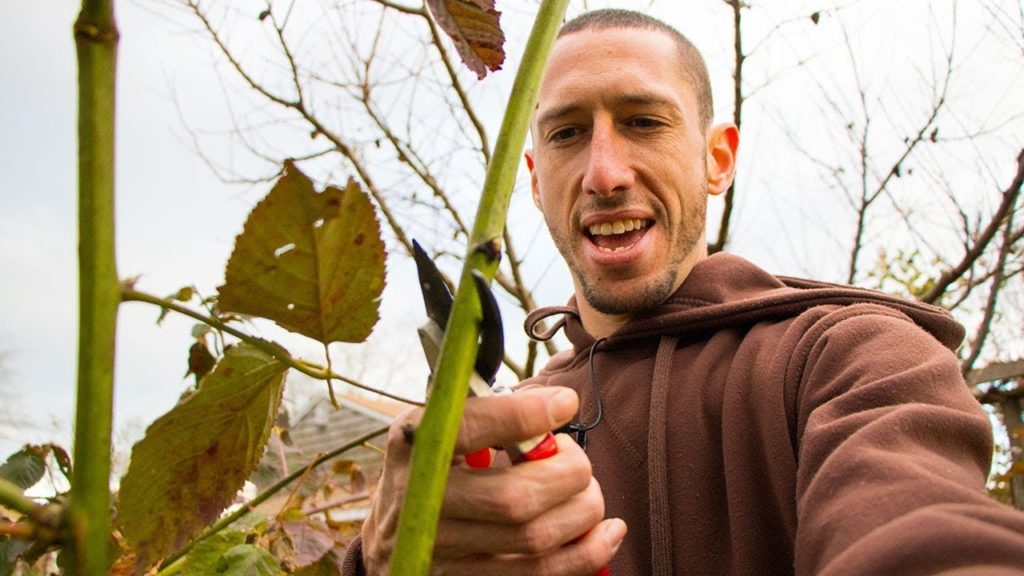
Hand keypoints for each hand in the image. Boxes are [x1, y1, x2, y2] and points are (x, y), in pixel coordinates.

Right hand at [360, 386, 625, 574]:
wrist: (391, 536)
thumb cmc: (432, 467)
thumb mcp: (437, 427)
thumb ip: (487, 412)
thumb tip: (559, 404)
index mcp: (415, 447)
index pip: (470, 429)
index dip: (524, 416)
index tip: (566, 403)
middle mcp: (421, 504)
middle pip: (514, 498)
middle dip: (568, 474)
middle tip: (577, 461)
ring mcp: (442, 554)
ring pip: (534, 540)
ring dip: (583, 513)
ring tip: (589, 494)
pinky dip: (586, 555)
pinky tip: (605, 534)